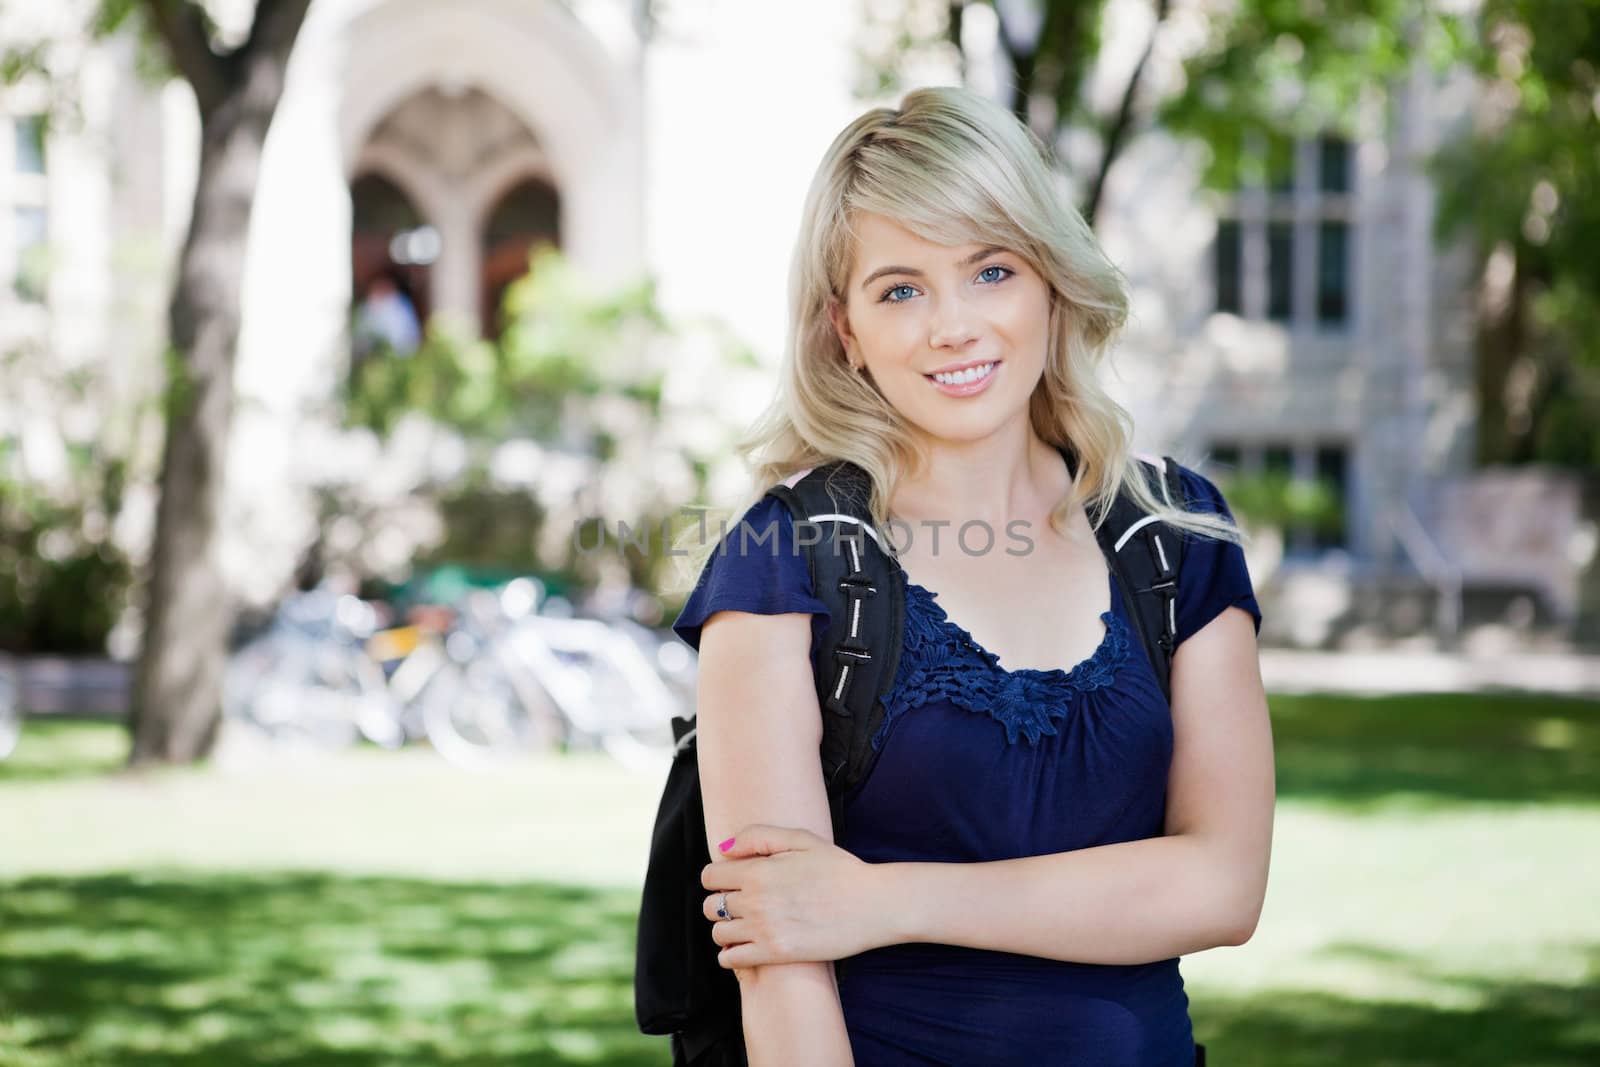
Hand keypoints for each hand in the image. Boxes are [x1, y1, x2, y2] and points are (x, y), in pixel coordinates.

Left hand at [700, 824, 885, 967]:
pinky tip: (750, 944)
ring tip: (747, 925)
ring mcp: (764, 930)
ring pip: (718, 934)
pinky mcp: (776, 954)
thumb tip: (722, 849)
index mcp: (758, 870)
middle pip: (710, 906)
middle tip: (744, 903)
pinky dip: (732, 954)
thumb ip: (758, 837)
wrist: (873, 904)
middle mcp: (756, 901)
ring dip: (727, 929)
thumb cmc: (839, 868)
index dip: (719, 877)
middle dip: (722, 903)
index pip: (710, 876)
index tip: (735, 881)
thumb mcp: (801, 839)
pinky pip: (731, 959)